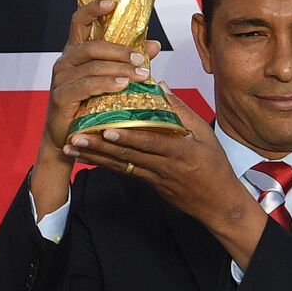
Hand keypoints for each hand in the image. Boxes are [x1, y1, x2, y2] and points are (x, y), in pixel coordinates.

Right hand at [41, 0, 159, 150]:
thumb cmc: (93, 105)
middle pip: (93, 46)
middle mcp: (66, 61)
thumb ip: (130, 61)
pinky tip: (123, 86)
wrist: (73, 137)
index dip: (94, 9)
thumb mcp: (113, 80)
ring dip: (120, 69)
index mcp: (76, 52)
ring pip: (93, 66)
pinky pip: (86, 85)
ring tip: (142, 75)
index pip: (80, 22)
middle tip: (143, 59)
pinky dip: (106, 84)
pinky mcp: (61, 96)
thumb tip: (155, 45)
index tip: (113, 3)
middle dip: (121, 50)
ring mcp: (61, 78)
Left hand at [65, 89, 268, 267]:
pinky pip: (125, 173)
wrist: (219, 203)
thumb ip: (182, 112)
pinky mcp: (151, 185)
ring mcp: (156, 177)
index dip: (128, 138)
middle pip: (128, 155)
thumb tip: (160, 87)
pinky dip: (105, 165)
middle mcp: (164, 166)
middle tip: (75, 136)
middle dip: (100, 146)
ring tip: (72, 147)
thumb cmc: (216, 166)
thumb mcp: (206, 135)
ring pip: (121, 165)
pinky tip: (87, 159)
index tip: (107, 130)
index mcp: (181, 151)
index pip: (151, 143)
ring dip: (95, 157)